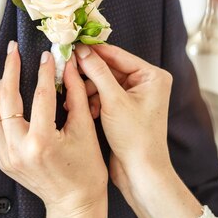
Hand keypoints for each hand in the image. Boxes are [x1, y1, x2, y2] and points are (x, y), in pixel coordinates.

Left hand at [0, 41, 108, 217]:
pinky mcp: (3, 159)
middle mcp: (19, 149)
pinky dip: (2, 107)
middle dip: (10, 70)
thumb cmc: (86, 172)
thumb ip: (74, 94)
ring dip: (0, 88)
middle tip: (14, 51)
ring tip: (10, 70)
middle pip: (6, 99)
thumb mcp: (84, 131)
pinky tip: (12, 95)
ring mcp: (7, 156)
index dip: (44, 71)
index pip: (40, 95)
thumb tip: (68, 66)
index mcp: (42, 142)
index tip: (47, 55)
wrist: (74, 205)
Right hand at [75, 44, 201, 217]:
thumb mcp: (113, 101)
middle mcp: (147, 83)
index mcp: (152, 76)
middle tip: (66, 72)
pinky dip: (93, 100)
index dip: (92, 51)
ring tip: (73, 97)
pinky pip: (105, 96)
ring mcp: (136, 96)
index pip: (117, 54)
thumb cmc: (135, 138)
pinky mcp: (126, 109)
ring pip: (104, 82)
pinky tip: (83, 108)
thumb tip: (81, 50)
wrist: (141, 172)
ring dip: (88, 89)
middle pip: (110, 68)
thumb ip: (97, 72)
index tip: (70, 46)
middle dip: (88, 74)